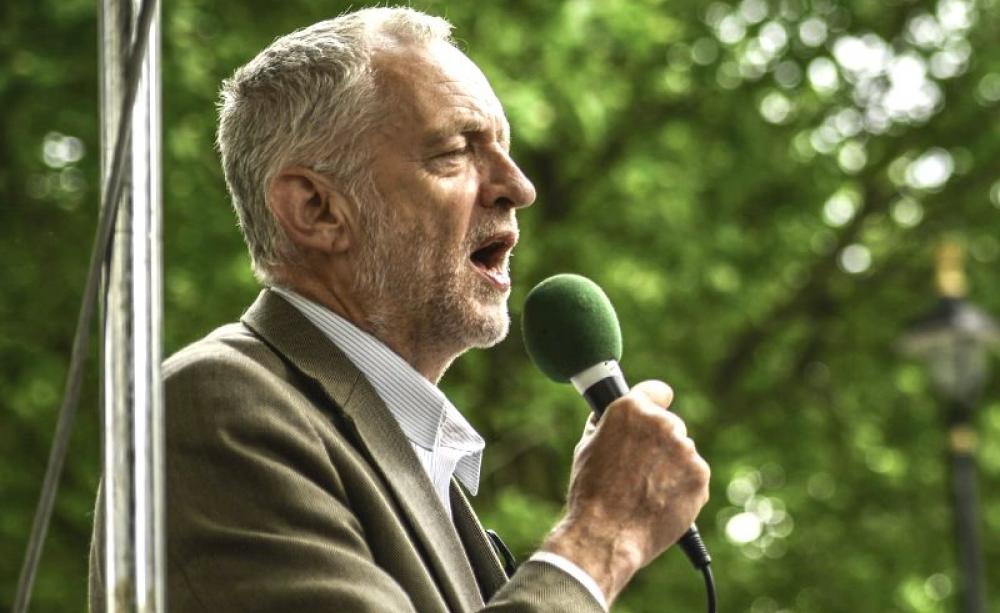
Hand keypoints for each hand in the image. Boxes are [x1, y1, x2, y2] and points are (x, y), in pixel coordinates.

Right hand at [541, 380, 709, 603]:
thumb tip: (613, 418)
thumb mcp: (587, 447)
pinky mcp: (700, 474)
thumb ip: (608, 426)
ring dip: (671, 466)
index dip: (654, 401)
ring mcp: (684, 448)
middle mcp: (661, 422)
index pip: (657, 391)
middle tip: (639, 468)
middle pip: (669, 425)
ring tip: (646, 490)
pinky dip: (682, 486)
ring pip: (681, 452)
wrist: (607, 533)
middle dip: (659, 443)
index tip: (657, 407)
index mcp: (630, 409)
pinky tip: (661, 501)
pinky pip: (693, 475)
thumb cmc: (591, 493)